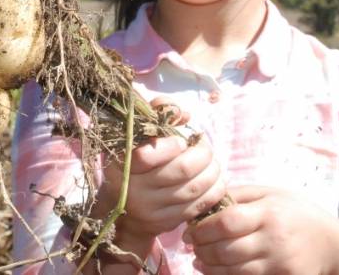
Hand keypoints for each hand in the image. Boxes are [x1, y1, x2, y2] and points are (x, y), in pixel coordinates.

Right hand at [93, 98, 225, 256]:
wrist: (123, 211)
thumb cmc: (132, 164)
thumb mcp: (133, 136)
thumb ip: (156, 115)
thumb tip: (185, 114)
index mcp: (123, 163)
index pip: (148, 155)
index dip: (173, 144)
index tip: (181, 141)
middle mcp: (134, 189)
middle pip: (181, 170)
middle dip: (203, 155)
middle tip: (205, 148)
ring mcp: (151, 209)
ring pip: (194, 188)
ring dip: (213, 172)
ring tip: (213, 163)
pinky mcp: (166, 223)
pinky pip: (198, 206)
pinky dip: (214, 191)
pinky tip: (215, 181)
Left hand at [183, 185, 338, 274]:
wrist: (332, 243)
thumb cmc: (296, 212)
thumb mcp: (271, 193)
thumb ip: (239, 194)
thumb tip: (205, 199)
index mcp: (269, 212)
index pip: (227, 222)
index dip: (202, 229)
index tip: (189, 231)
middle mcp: (274, 239)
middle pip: (226, 250)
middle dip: (202, 250)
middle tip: (192, 246)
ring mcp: (279, 263)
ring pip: (234, 271)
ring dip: (209, 267)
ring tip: (199, 259)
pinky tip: (216, 270)